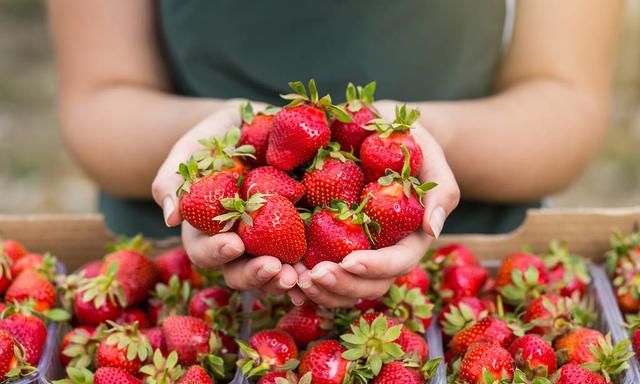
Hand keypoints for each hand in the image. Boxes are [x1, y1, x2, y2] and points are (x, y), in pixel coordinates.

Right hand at [151, 100, 301, 296]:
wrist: (252, 123)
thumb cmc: (213, 138)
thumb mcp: (189, 150)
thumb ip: (173, 179)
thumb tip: (170, 218)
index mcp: (206, 229)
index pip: (205, 251)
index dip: (217, 252)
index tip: (234, 243)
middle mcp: (237, 242)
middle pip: (239, 272)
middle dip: (255, 274)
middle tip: (274, 268)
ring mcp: (268, 240)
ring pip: (272, 271)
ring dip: (284, 279)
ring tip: (299, 277)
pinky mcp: (296, 231)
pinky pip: (302, 254)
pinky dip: (310, 266)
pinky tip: (321, 268)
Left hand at [295, 100, 459, 306]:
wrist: (375, 130)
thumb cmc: (408, 143)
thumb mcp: (429, 157)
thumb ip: (441, 190)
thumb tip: (433, 228)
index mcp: (408, 237)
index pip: (398, 262)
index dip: (375, 267)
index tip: (349, 261)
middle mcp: (381, 251)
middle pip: (367, 285)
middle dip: (341, 286)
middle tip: (311, 276)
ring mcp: (354, 251)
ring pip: (342, 289)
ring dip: (318, 292)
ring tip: (293, 279)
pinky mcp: (327, 243)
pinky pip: (317, 271)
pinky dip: (301, 280)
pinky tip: (282, 275)